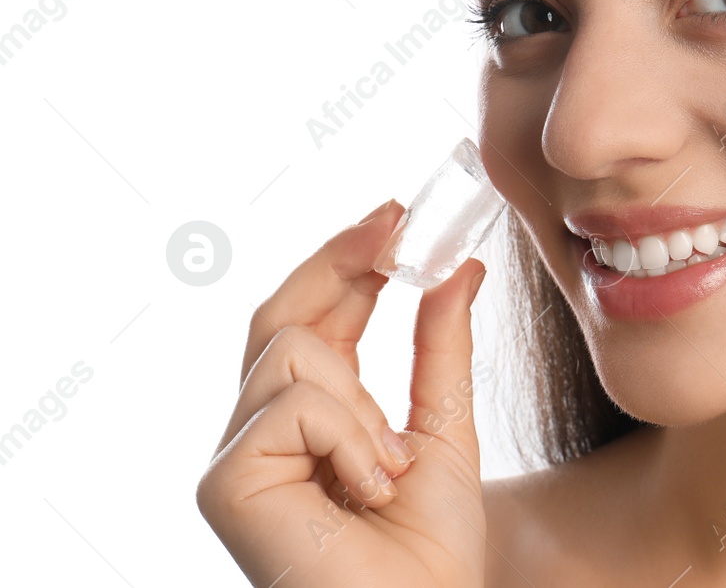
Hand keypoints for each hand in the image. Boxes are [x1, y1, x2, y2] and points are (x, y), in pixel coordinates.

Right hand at [197, 200, 489, 587]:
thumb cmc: (429, 551)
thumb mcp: (445, 427)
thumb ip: (440, 348)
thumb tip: (458, 269)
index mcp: (311, 421)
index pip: (313, 320)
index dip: (348, 262)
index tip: (395, 216)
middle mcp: (263, 434)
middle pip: (278, 316)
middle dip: (338, 262)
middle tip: (395, 225)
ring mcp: (236, 459)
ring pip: (290, 352)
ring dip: (362, 399)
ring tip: (392, 464)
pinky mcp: (224, 482)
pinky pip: (293, 403)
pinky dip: (350, 435)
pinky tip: (371, 485)